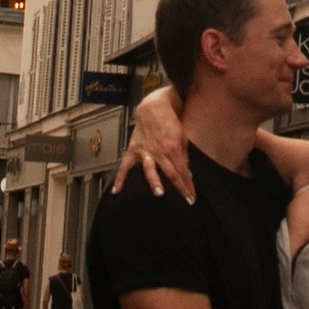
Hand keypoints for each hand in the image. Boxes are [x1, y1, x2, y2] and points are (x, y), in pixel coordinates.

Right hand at [113, 85, 192, 199]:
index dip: (188, 185)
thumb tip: (186, 173)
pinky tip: (117, 189)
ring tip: (159, 192)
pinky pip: (126, 165)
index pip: (183, 171)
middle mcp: (160, 151)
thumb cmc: (169, 121)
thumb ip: (183, 155)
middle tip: (186, 201)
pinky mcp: (134, 150)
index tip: (191, 197)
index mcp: (173, 148)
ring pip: (150, 169)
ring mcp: (146, 151)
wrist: (153, 107)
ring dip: (155, 181)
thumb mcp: (182, 137)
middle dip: (180, 188)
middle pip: (171, 173)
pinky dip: (120, 177)